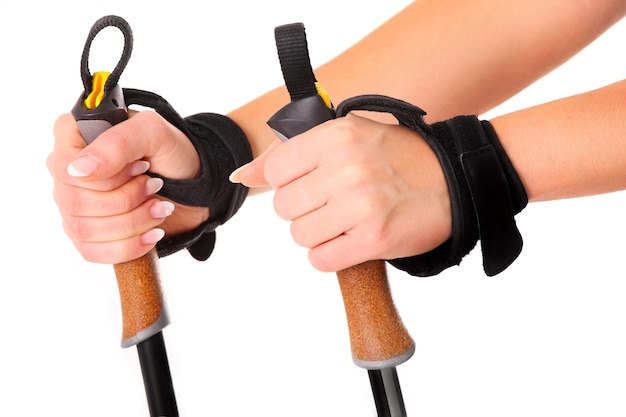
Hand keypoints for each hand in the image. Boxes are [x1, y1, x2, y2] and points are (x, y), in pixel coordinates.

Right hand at [47, 111, 208, 263]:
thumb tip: (78, 169)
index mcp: (73, 137)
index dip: (106, 177)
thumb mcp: (153, 132)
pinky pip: (92, 252)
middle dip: (126, 199)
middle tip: (155, 186)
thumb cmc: (171, 151)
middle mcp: (67, 171)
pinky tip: (151, 234)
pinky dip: (128, 246)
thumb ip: (117, 143)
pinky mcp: (89, 234)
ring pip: (83, 230)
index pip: (66, 166)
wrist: (195, 185)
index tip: (141, 168)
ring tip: (159, 207)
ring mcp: (73, 206)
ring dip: (132, 222)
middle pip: (75, 202)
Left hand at [232, 113, 451, 271]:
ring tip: (345, 222)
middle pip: (284, 207)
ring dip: (318, 234)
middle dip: (304, 210)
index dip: (289, 182)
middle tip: (334, 204)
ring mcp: (360, 205)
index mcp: (338, 135)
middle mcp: (347, 167)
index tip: (311, 184)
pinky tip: (352, 240)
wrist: (453, 182)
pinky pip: (321, 260)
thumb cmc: (398, 159)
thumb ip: (293, 153)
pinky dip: (331, 255)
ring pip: (300, 235)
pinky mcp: (373, 239)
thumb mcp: (349, 137)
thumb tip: (242, 174)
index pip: (275, 169)